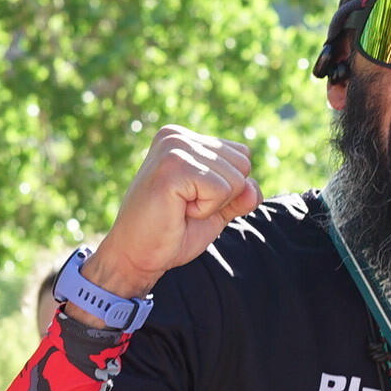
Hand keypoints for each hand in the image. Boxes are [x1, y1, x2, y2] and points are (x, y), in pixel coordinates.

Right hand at [82, 128, 259, 300]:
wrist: (137, 255)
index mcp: (185, 139)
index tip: (193, 200)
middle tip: (186, 207)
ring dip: (213, 205)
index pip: (242, 156)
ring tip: (181, 208)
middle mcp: (177, 136)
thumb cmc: (174, 232)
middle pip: (243, 165)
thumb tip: (254, 188)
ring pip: (235, 179)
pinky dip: (205, 210)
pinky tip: (178, 210)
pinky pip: (220, 190)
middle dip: (224, 197)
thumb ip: (241, 195)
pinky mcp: (173, 166)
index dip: (229, 190)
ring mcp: (173, 148)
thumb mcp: (217, 210)